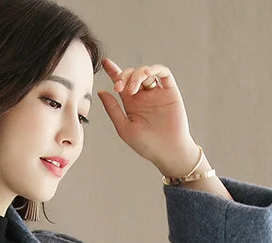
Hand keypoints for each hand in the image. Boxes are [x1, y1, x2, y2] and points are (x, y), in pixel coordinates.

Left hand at [97, 56, 200, 177]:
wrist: (168, 151)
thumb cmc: (147, 145)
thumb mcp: (124, 128)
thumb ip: (113, 109)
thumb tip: (102, 92)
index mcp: (131, 104)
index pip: (121, 83)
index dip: (113, 71)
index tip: (105, 63)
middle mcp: (144, 96)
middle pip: (132, 74)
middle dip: (123, 76)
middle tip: (119, 87)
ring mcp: (157, 93)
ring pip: (145, 72)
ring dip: (136, 75)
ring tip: (132, 89)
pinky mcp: (170, 91)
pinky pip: (163, 73)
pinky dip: (154, 69)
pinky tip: (147, 74)